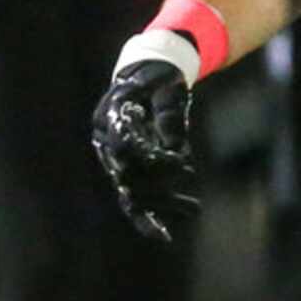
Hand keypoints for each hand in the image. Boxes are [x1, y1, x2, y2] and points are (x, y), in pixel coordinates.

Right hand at [91, 57, 198, 243]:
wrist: (145, 73)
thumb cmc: (157, 78)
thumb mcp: (167, 91)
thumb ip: (169, 118)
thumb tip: (177, 152)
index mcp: (109, 116)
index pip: (126, 145)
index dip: (153, 157)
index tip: (183, 164)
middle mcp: (106, 141)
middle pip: (127, 175)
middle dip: (159, 192)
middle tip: (192, 207)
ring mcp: (114, 157)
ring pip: (133, 191)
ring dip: (163, 204)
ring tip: (194, 211)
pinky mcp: (127, 166)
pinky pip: (136, 194)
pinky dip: (153, 210)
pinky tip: (171, 226)